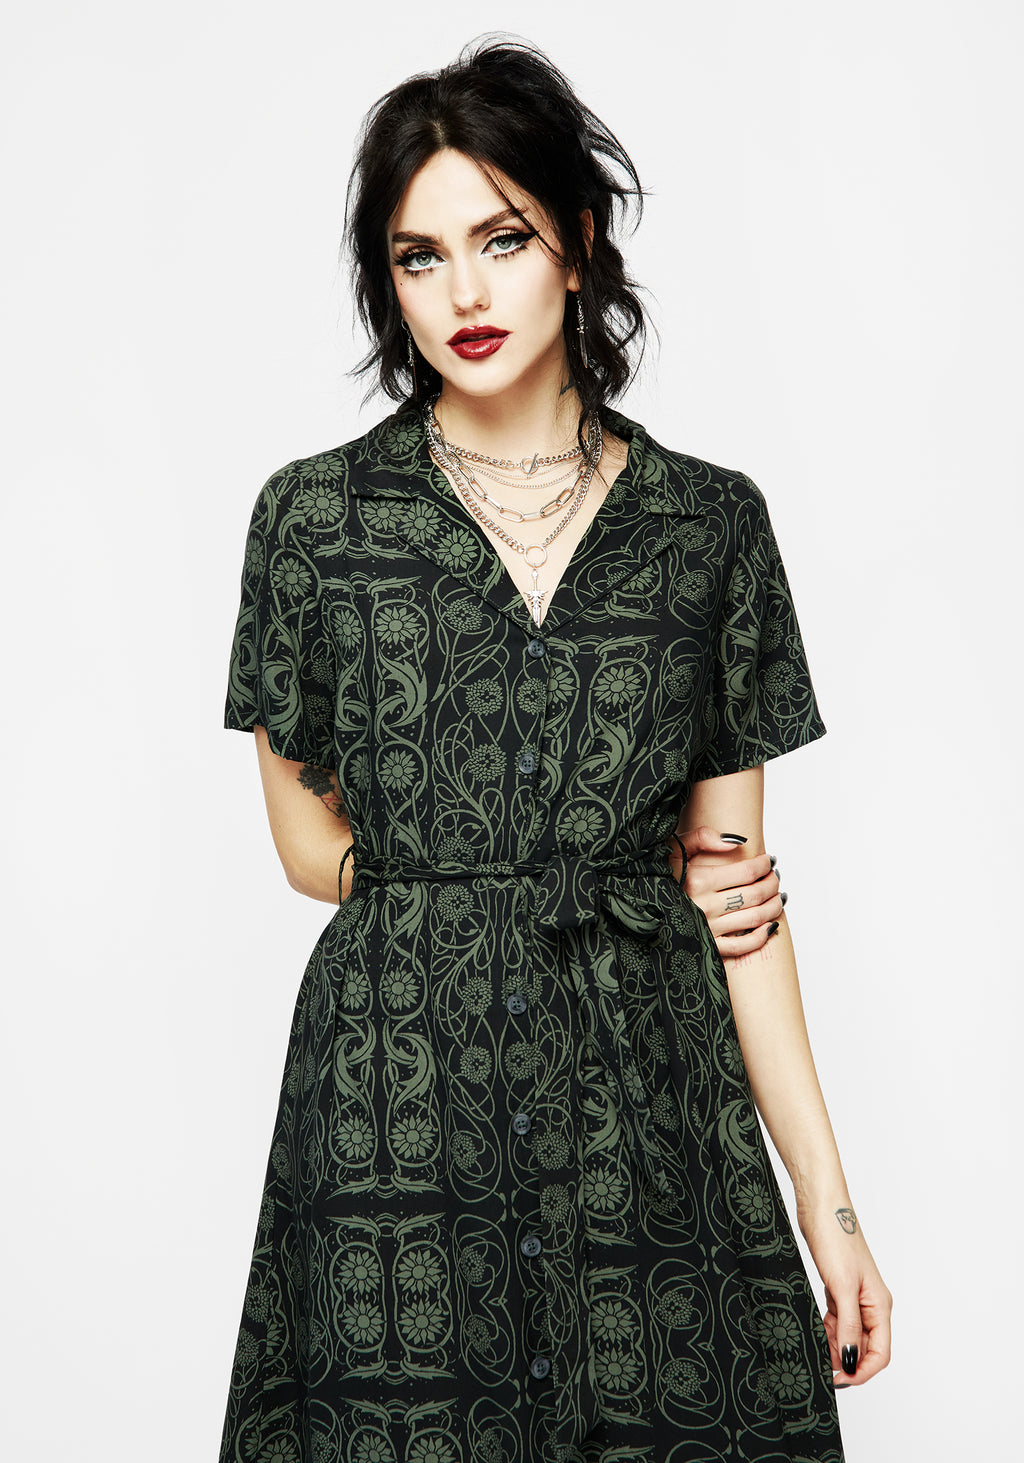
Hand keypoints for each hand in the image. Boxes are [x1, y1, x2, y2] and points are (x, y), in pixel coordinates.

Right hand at [673, 825, 784, 957]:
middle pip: (754, 895)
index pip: (746, 872)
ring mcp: (706, 928)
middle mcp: (703, 905)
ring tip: (778, 898)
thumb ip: (703, 837)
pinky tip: (770, 927)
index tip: (770, 860)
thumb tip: (737, 842)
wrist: (641, 903)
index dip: (764, 865)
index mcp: (697, 880)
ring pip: (754, 919)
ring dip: (773, 908)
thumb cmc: (660, 874)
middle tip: (776, 878)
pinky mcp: (707, 946)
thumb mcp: (675, 847)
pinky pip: (741, 946)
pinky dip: (761, 938)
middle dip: (772, 884)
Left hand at [800, 1204, 892, 1387]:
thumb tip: (850, 1359)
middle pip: (865, 1347)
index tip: (840, 1379)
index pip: (880, 1353)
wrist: (821, 1208)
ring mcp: (855, 1297)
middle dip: (846, 1359)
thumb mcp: (841, 1287)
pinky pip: (838, 1320)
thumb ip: (848, 1326)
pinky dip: (827, 1329)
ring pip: (849, 1335)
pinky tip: (816, 1329)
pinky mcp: (839, 1289)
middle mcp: (871, 1304)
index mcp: (880, 1305)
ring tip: (816, 1346)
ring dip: (834, 1345)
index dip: (862, 1371)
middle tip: (822, 1365)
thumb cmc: (836, 1239)